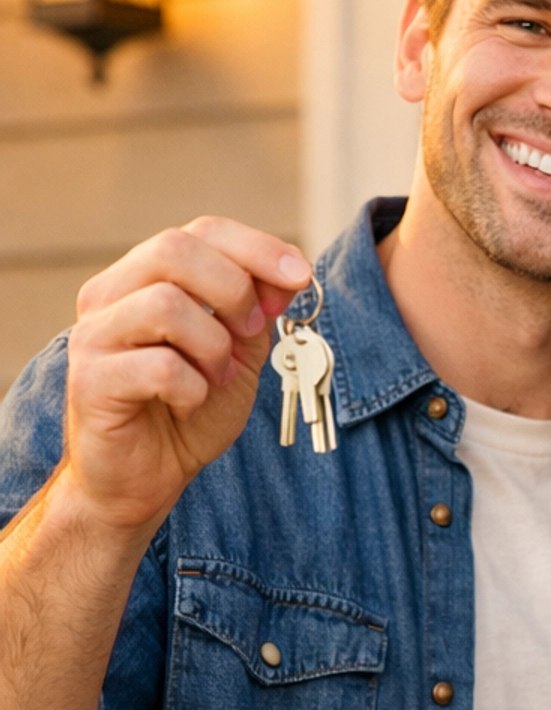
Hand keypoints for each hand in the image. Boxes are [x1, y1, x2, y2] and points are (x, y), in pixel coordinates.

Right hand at [63, 219, 311, 532]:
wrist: (146, 478)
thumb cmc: (187, 411)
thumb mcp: (238, 352)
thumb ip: (258, 311)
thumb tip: (289, 273)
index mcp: (143, 278)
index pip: (201, 231)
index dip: (258, 247)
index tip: (301, 275)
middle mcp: (108, 295)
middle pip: (174, 248)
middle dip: (234, 290)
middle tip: (252, 333)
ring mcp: (93, 336)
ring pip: (166, 303)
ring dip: (213, 346)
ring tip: (214, 378)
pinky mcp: (90, 381)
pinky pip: (160, 366)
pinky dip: (192, 388)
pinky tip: (187, 404)